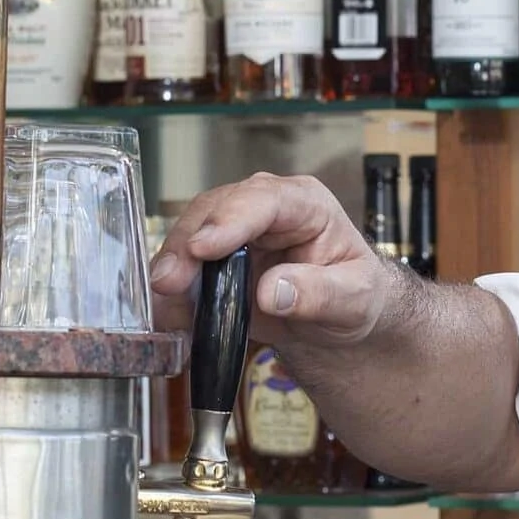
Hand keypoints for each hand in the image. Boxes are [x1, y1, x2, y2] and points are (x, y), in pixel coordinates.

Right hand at [150, 173, 392, 349]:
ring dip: (172, 266)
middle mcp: (265, 209)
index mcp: (306, 204)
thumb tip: (272, 291)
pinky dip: (172, 290)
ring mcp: (236, 232)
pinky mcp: (215, 260)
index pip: (265, 199)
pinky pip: (185, 267)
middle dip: (187, 244)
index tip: (204, 247)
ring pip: (191, 233)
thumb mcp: (354, 299)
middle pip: (216, 210)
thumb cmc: (354, 296)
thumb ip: (319, 294)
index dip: (231, 219)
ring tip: (164, 303)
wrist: (337, 319)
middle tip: (168, 282)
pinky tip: (169, 315)